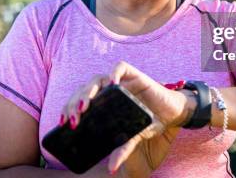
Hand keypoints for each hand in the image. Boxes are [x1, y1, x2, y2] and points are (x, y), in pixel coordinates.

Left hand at [59, 61, 195, 175]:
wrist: (172, 112)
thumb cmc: (150, 122)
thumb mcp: (134, 136)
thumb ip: (123, 148)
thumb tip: (111, 168)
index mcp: (103, 103)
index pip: (80, 102)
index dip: (69, 109)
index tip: (63, 124)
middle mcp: (109, 90)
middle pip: (84, 90)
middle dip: (75, 103)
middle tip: (73, 120)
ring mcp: (120, 81)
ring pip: (97, 79)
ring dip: (88, 91)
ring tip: (85, 106)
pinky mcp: (134, 74)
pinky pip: (120, 67)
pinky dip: (113, 74)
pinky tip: (111, 84)